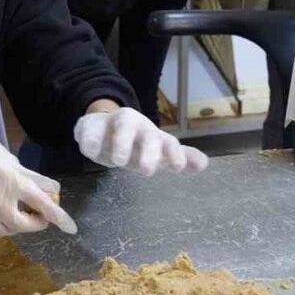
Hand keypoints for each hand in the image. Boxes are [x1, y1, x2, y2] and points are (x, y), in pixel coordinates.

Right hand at [0, 105, 75, 236]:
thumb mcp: (10, 160)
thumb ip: (32, 178)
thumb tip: (53, 190)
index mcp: (12, 181)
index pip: (43, 204)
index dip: (59, 218)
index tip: (71, 229)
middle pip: (23, 225)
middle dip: (34, 224)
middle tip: (36, 215)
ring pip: (4, 231)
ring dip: (13, 225)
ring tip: (12, 209)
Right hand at [74, 107, 208, 175]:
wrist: (102, 127)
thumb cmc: (134, 144)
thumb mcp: (155, 152)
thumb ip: (178, 157)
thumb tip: (204, 164)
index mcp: (152, 135)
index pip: (168, 143)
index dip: (174, 154)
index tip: (179, 168)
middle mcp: (137, 126)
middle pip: (147, 134)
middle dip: (148, 151)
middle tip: (147, 171)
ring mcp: (113, 123)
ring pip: (122, 126)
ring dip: (122, 143)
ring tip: (118, 162)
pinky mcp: (90, 125)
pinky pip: (90, 129)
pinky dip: (90, 140)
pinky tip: (91, 152)